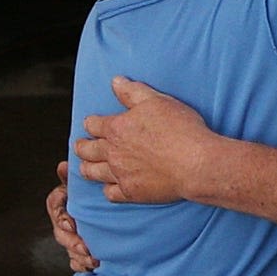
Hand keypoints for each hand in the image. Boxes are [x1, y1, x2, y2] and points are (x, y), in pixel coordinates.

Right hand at [47, 162, 97, 272]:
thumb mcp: (83, 184)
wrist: (105, 210)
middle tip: (84, 247)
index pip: (54, 206)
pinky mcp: (77, 251)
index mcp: (63, 201)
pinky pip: (75, 262)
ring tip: (93, 259)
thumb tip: (63, 166)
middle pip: (60, 233)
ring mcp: (69, 237)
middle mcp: (63, 220)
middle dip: (72, 242)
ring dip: (78, 256)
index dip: (61, 215)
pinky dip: (82, 265)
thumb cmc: (90, 193)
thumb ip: (73, 177)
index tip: (70, 224)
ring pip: (68, 249)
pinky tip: (92, 266)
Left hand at [76, 78, 216, 204]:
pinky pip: (110, 193)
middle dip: (82, 147)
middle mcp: (114, 152)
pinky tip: (109, 187)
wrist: (195, 163)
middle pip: (87, 150)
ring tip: (85, 167)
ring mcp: (121, 174)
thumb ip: (132, 92)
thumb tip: (115, 82)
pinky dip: (107, 189)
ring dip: (87, 168)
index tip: (90, 124)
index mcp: (117, 128)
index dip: (91, 123)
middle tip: (80, 146)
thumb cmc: (180, 130)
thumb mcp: (156, 101)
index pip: (93, 124)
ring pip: (93, 172)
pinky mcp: (132, 193)